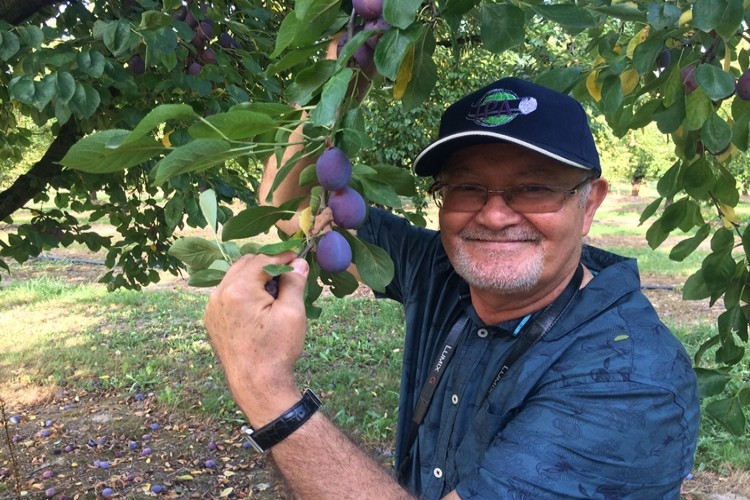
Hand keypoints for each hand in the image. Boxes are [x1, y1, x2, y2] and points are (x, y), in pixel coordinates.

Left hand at [204, 252, 309, 425]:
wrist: (256, 384)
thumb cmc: (276, 349)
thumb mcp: (292, 313)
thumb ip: (294, 282)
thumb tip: (298, 263)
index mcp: (238, 290)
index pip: (262, 260)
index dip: (282, 257)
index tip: (298, 257)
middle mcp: (219, 294)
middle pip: (245, 264)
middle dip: (267, 264)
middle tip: (289, 273)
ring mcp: (212, 307)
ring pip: (235, 278)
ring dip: (254, 277)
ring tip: (276, 290)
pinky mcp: (212, 319)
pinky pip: (228, 294)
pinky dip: (244, 291)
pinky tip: (260, 304)